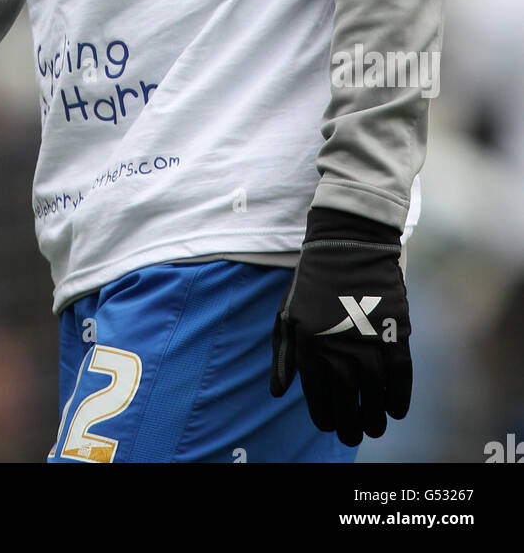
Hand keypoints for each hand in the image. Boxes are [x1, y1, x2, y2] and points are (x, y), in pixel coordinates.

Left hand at [269, 206, 411, 445]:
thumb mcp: (288, 315)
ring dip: (375, 417)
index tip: (328, 424)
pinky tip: (396, 410)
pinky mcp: (395, 332)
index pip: (317, 395)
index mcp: (309, 344)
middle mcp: (339, 347)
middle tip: (352, 434)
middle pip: (347, 401)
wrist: (347, 243)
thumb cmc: (313, 281)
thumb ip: (284, 355)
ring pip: (374, 394)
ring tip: (374, 426)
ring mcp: (369, 340)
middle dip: (349, 424)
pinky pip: (400, 376)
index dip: (324, 416)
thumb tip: (277, 392)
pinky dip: (399, 397)